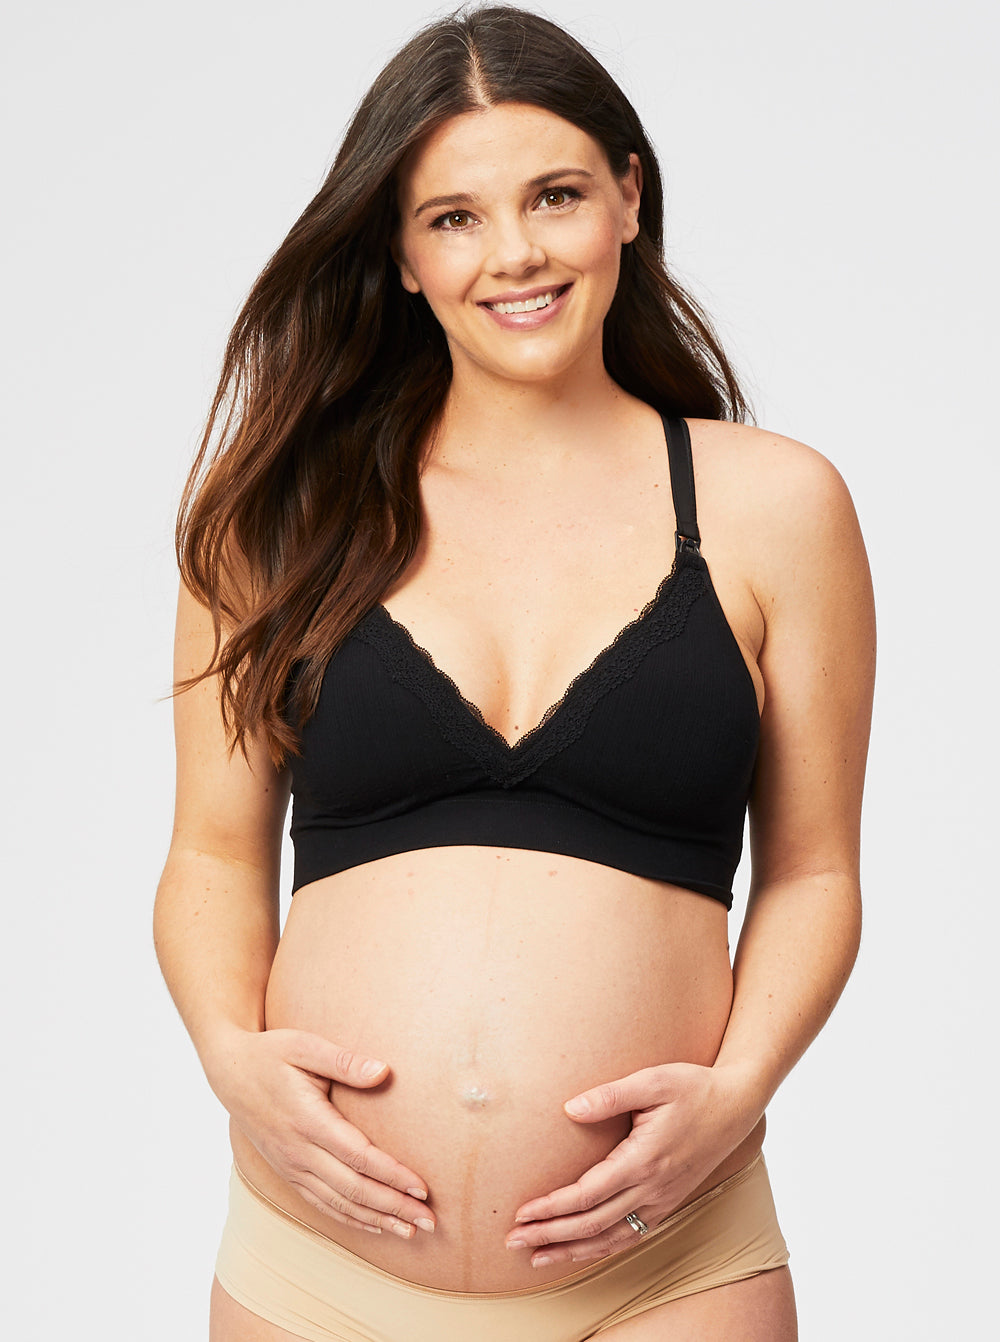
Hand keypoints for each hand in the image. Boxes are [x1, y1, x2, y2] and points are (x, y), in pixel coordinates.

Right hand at [211, 1027, 435, 1238]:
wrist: (229, 1072)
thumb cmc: (270, 1054)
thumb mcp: (304, 1046)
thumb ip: (345, 1061)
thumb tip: (383, 1071)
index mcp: (307, 1120)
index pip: (358, 1156)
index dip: (391, 1175)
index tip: (422, 1187)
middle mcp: (298, 1151)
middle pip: (353, 1188)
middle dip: (394, 1207)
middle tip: (430, 1221)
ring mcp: (291, 1165)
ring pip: (339, 1203)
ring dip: (376, 1219)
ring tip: (411, 1231)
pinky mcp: (287, 1171)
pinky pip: (321, 1202)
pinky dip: (350, 1217)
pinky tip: (375, 1225)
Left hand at [506, 1062, 758, 1267]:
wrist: (736, 1105)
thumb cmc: (693, 1087)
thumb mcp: (653, 1081)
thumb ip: (610, 1094)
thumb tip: (570, 1109)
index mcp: (644, 1159)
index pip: (588, 1194)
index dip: (553, 1207)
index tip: (523, 1212)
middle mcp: (653, 1188)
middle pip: (593, 1223)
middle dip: (551, 1234)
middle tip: (513, 1240)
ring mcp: (662, 1200)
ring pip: (611, 1238)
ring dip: (571, 1250)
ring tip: (536, 1257)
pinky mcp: (668, 1203)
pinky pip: (630, 1236)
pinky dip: (601, 1249)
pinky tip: (580, 1252)